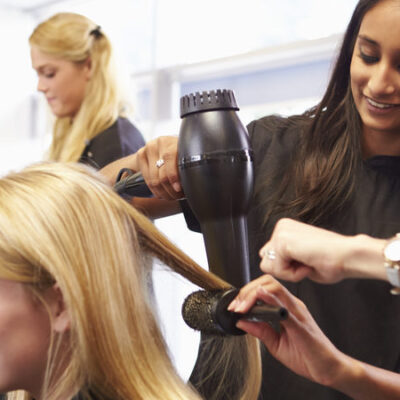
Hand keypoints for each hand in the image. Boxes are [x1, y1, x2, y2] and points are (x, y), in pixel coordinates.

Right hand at [136, 136, 182, 199]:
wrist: (165, 146)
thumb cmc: (180, 156)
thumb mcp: (185, 159)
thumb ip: (186, 169)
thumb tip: (188, 187)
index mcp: (175, 141)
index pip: (169, 157)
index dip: (173, 176)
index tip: (178, 189)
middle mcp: (161, 142)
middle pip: (161, 172)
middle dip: (170, 190)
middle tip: (177, 197)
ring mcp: (149, 147)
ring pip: (154, 179)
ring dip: (162, 192)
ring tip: (170, 197)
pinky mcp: (141, 154)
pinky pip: (146, 178)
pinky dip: (154, 190)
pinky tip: (161, 193)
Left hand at [228, 275, 345, 386]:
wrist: (330, 370)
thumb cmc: (308, 356)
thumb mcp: (276, 344)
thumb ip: (260, 330)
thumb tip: (241, 321)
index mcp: (287, 308)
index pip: (265, 288)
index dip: (247, 292)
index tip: (234, 305)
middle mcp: (293, 306)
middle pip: (268, 283)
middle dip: (247, 291)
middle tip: (235, 306)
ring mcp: (298, 313)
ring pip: (276, 289)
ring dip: (253, 294)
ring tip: (241, 307)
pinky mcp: (302, 326)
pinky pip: (286, 308)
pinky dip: (272, 300)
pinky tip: (262, 298)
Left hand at [259, 219, 386, 282]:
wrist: (348, 256)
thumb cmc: (331, 261)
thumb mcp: (299, 260)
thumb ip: (284, 259)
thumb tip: (268, 264)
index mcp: (286, 230)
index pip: (270, 256)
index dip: (287, 267)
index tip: (306, 262)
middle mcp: (281, 227)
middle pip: (266, 260)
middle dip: (284, 269)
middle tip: (306, 264)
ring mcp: (281, 232)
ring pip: (268, 266)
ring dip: (288, 272)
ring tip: (307, 263)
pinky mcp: (282, 240)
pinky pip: (277, 269)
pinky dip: (292, 274)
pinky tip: (308, 264)